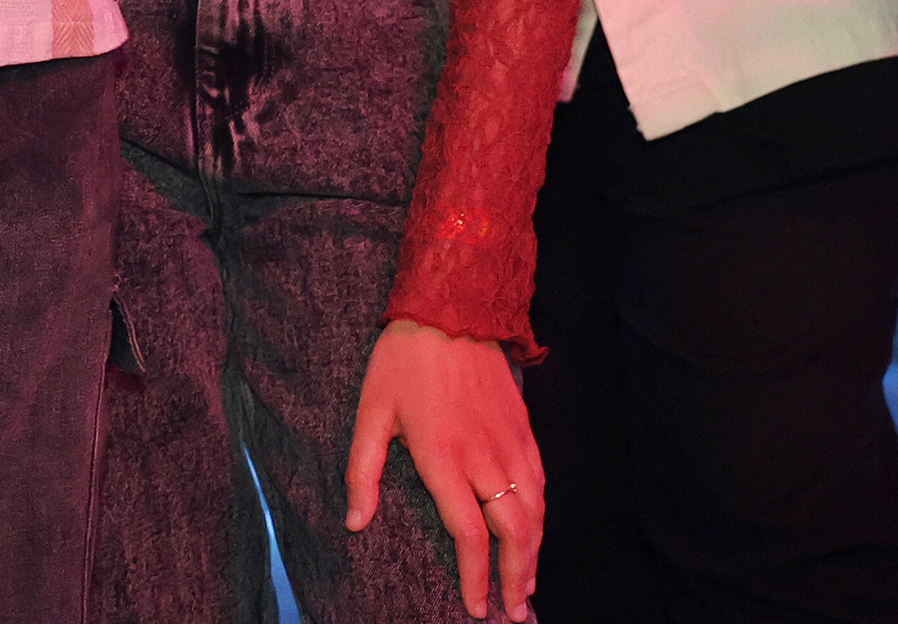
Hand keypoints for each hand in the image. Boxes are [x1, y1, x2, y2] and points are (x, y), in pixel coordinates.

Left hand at [347, 322, 539, 621]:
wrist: (452, 305)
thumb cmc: (404, 360)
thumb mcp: (370, 412)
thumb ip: (363, 471)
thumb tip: (355, 521)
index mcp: (445, 458)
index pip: (469, 534)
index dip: (475, 576)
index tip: (476, 606)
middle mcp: (484, 456)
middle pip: (514, 531)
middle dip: (517, 577)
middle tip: (514, 611)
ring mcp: (510, 441)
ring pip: (535, 509)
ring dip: (535, 552)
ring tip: (529, 586)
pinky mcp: (523, 426)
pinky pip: (540, 480)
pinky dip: (542, 514)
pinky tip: (535, 530)